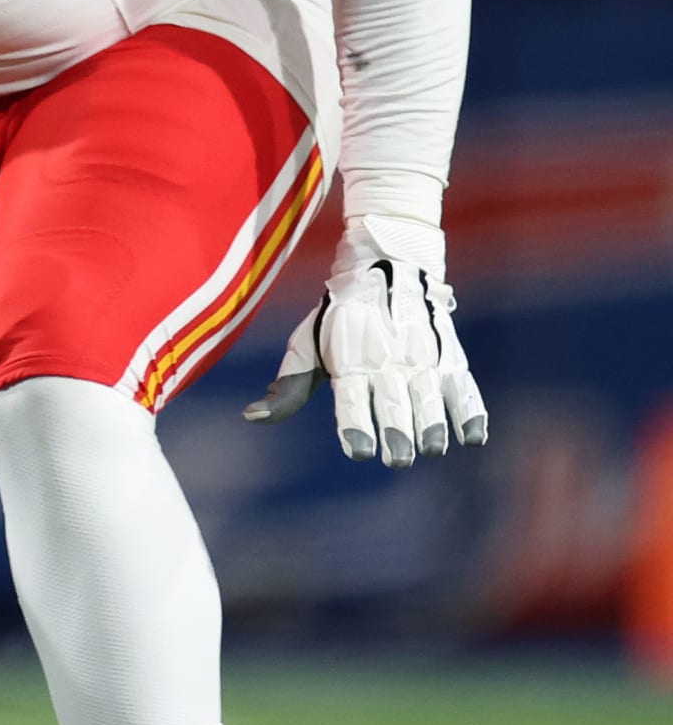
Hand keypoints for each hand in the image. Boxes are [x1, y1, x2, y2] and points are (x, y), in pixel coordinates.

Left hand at [243, 214, 486, 467]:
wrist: (387, 264)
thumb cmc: (339, 317)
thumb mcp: (307, 344)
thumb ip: (286, 387)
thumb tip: (251, 417)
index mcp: (349, 360)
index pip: (352, 400)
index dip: (356, 426)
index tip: (360, 451)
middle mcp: (387, 360)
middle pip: (395, 403)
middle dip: (398, 434)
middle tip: (398, 460)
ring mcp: (422, 358)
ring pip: (431, 397)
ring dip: (433, 426)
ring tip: (431, 448)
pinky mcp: (449, 355)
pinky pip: (464, 387)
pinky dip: (469, 411)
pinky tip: (471, 438)